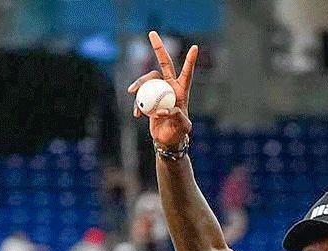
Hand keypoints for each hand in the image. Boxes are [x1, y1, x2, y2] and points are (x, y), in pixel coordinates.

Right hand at [126, 32, 196, 150]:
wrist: (166, 140)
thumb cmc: (178, 133)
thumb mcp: (182, 126)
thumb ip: (177, 117)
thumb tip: (163, 109)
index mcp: (181, 90)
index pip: (186, 72)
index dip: (190, 60)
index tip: (195, 47)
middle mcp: (170, 86)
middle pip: (163, 63)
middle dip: (158, 48)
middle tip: (152, 33)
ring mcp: (158, 91)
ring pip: (147, 79)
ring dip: (139, 83)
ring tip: (132, 92)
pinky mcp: (148, 99)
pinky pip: (140, 96)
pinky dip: (137, 104)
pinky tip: (137, 114)